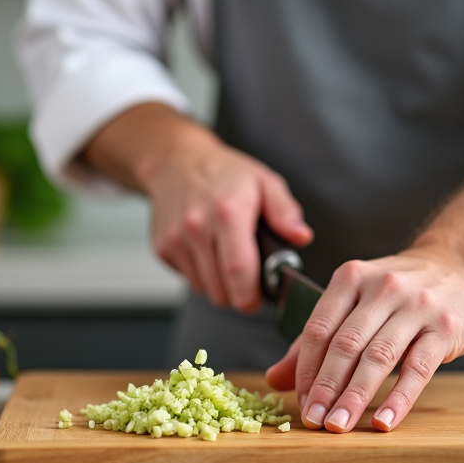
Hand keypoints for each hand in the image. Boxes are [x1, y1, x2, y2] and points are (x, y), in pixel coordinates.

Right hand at [141, 129, 311, 311]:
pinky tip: (206, 251)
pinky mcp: (162, 247)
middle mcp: (197, 226)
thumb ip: (285, 211)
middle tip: (247, 277)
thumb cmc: (224, 173)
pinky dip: (200, 274)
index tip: (257, 300)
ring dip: (218, 284)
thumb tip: (301, 236)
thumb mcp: (264, 182)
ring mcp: (176, 238)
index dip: (250, 295)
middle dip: (238, 293)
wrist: (176, 162)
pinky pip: (187, 278)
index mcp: (228, 212)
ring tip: (226, 257)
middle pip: (220, 289)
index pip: (238, 270)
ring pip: (203, 289)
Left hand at [264, 247, 463, 431]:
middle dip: (326, 388)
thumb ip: (315, 341)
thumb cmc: (395, 294)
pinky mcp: (447, 327)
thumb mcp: (353, 303)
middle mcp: (383, 287)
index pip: (319, 328)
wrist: (457, 269)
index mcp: (351, 278)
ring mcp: (417, 305)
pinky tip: (384, 422)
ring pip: (378, 357)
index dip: (305, 369)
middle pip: (346, 344)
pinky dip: (399, 398)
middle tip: (314, 421)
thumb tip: (274, 379)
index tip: (301, 403)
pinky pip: (418, 368)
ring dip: (355, 397)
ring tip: (339, 426)